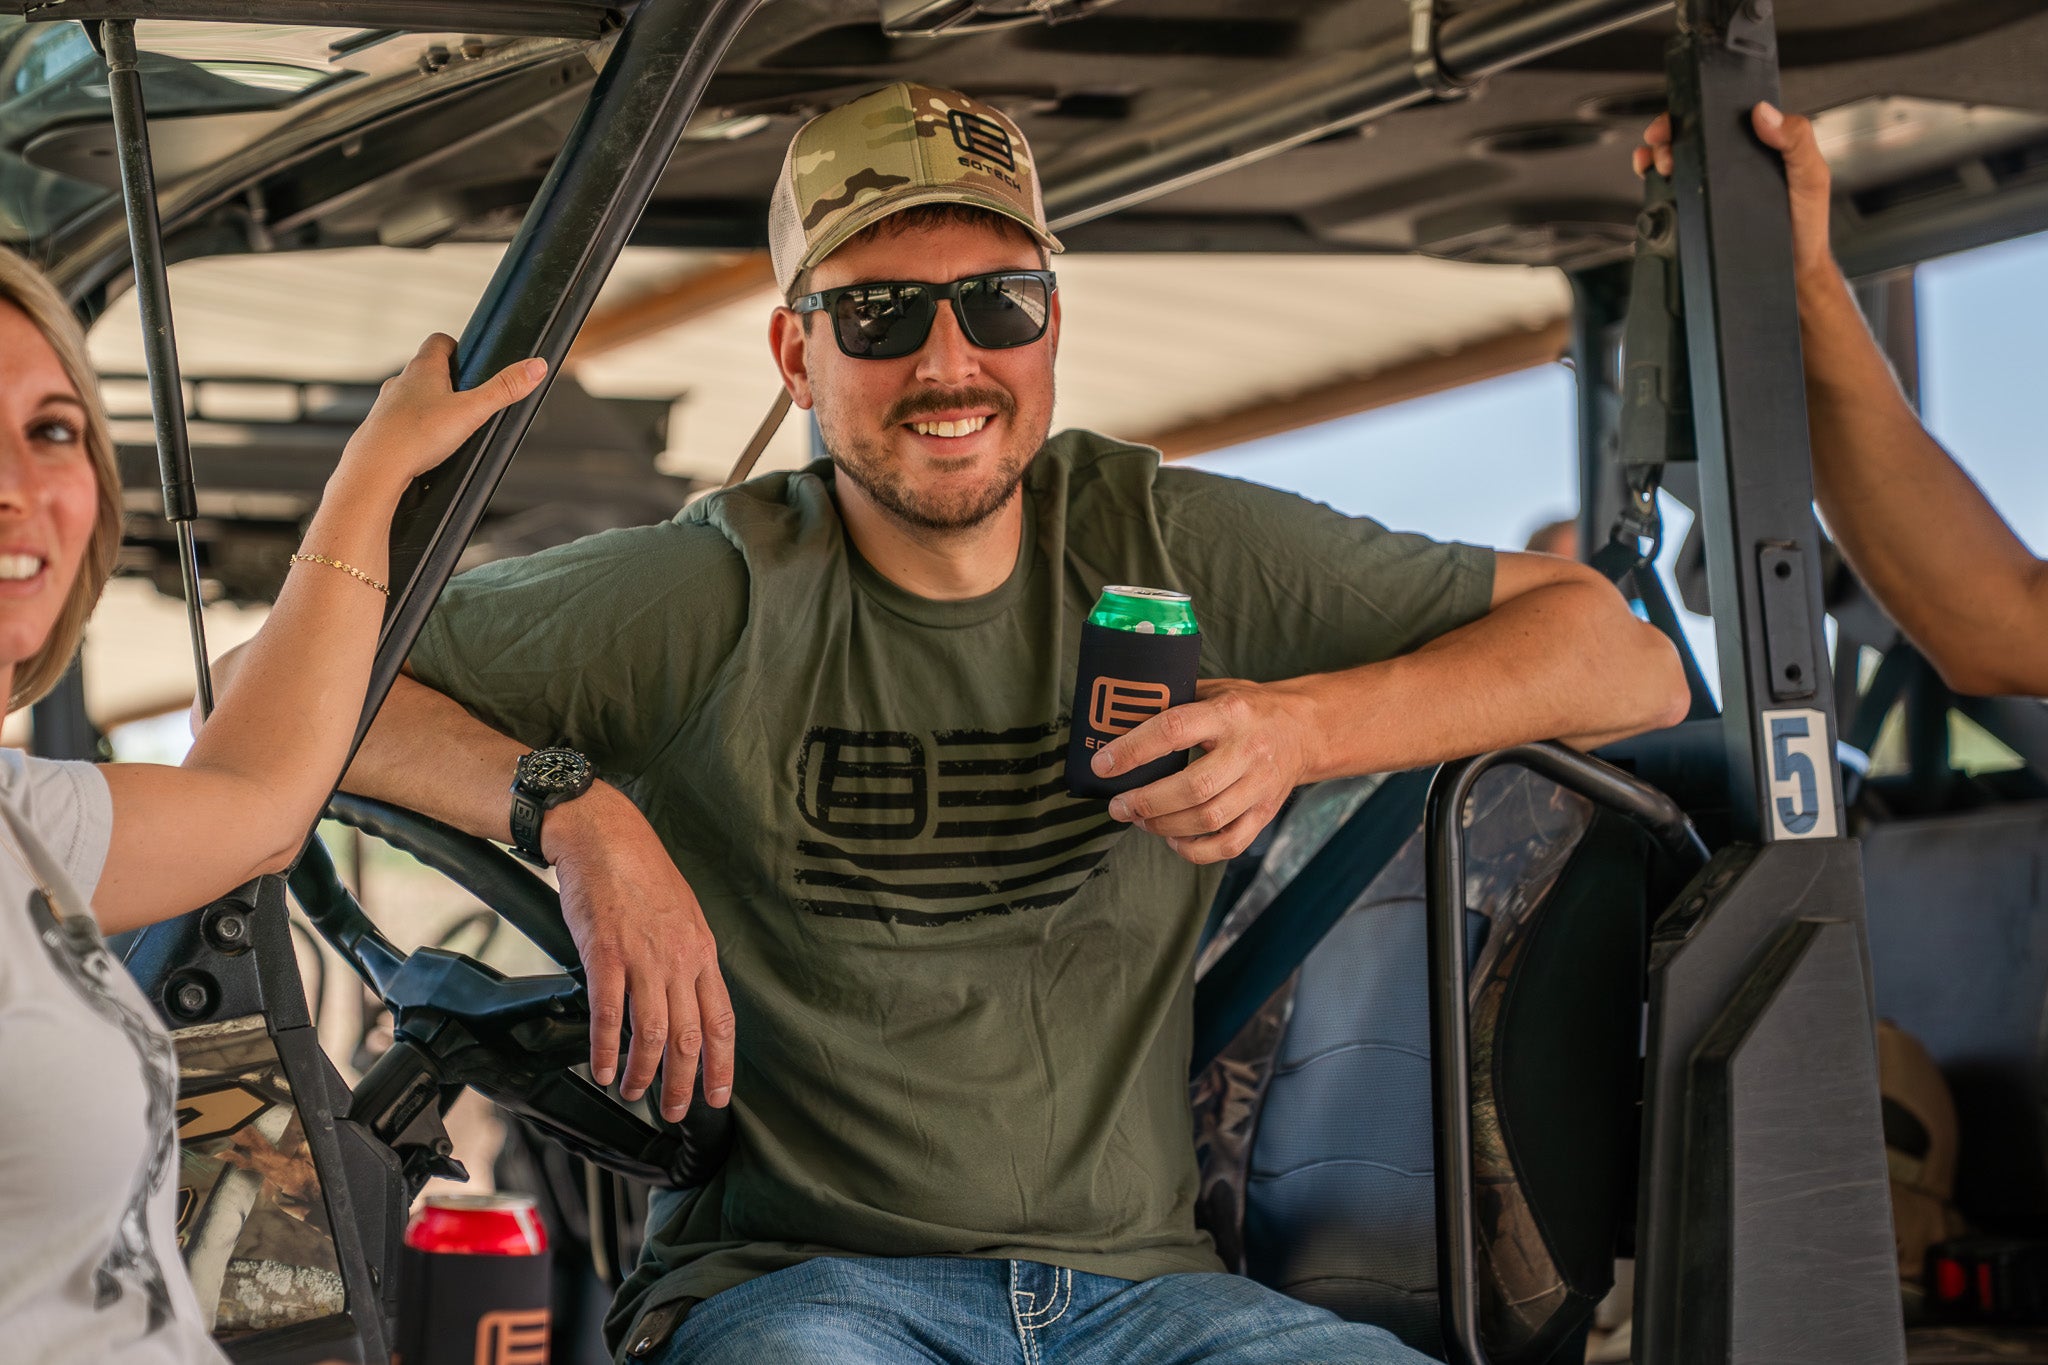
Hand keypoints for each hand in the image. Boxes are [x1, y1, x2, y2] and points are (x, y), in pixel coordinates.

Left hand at [340, 333, 546, 485]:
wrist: (375, 468)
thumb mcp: (472, 411)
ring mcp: (388, 406)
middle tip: (469, 399)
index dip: (457, 347)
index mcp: (423, 369)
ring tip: (450, 427)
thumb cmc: (416, 436)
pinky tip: (428, 447)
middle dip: (449, 380)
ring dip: (431, 406)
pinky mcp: (381, 429)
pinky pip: (402, 422)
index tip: (472, 360)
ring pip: (413, 397)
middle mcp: (401, 382)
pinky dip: (416, 429)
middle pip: (427, 369)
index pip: (439, 341)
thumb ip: (504, 389)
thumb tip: (535, 366)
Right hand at [547, 784, 734, 1120]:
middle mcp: (679, 960)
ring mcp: (642, 958)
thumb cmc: (641, 873)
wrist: (605, 836)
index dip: (721, 1063)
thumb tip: (688, 998)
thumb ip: (687, 958)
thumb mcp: (683, 915)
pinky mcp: (604, 954)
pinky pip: (608, 1013)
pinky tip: (603, 1071)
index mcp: (702, 952)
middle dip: (683, 1083)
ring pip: (651, 1033)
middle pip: (688, 1036)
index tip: (718, 1096)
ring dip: (643, 1073)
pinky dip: (606, 1049)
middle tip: (673, 1112)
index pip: (721, 1020)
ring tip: (634, 1094)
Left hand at [1091, 677, 1312, 864]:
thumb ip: (1175, 702)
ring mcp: (1260, 785)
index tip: (1102, 765)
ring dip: (1164, 826)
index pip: (1173, 730)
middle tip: (1118, 805)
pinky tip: (1172, 839)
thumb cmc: (1247, 707)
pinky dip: (1195, 850)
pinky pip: (1229, 844)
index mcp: (1228, 713)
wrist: (1304, 729)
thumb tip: (1118, 719)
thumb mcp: (1215, 689)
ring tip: (1139, 819)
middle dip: (1146, 801)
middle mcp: (1247, 750)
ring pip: (1209, 819)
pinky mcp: (1265, 812)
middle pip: (1193, 787)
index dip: (1133, 750)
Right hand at [1632, 104, 1834, 280]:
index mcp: (1758, 147)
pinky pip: (1670, 193)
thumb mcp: (1811, 176)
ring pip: (1676, 161)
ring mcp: (1712, 188)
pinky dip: (1653, 183)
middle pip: (1691, 136)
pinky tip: (1653, 181)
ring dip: (1656, 156)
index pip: (1723, 117)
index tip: (1681, 118)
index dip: (1698, 112)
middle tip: (1666, 146)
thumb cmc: (1805, 227)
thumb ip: (1797, 140)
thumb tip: (1763, 112)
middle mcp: (1732, 165)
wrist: (1790, 273)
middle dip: (1668, 134)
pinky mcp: (1698, 212)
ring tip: (1661, 165)